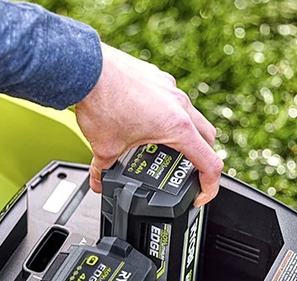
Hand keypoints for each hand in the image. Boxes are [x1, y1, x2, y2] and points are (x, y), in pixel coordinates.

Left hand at [75, 43, 221, 206]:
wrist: (86, 68)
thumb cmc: (101, 100)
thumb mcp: (104, 148)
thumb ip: (104, 170)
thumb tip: (99, 181)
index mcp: (177, 126)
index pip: (209, 163)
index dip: (209, 186)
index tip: (199, 196)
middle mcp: (179, 104)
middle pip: (207, 138)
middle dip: (201, 158)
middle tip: (185, 171)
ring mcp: (170, 88)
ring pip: (191, 115)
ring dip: (184, 134)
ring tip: (161, 146)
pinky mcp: (157, 78)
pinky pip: (171, 99)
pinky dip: (165, 114)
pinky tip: (142, 122)